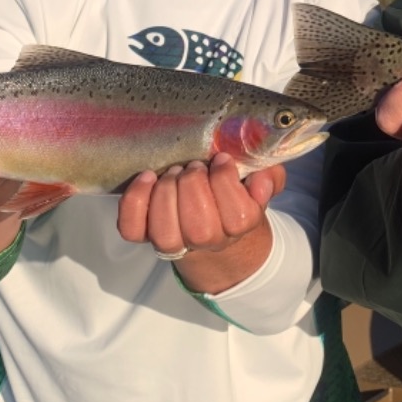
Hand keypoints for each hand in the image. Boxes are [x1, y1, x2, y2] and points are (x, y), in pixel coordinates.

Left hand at [117, 155, 285, 292]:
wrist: (213, 226)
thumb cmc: (235, 193)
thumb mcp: (258, 181)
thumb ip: (269, 176)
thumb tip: (261, 181)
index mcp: (239, 226)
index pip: (238, 216)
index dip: (226, 181)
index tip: (221, 159)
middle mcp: (206, 241)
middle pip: (199, 226)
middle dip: (194, 185)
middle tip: (194, 167)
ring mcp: (173, 242)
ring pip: (165, 232)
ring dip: (166, 194)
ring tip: (173, 172)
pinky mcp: (145, 235)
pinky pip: (132, 228)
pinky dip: (135, 201)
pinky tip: (147, 177)